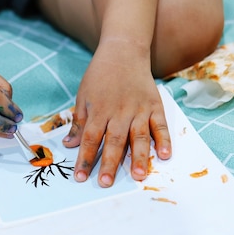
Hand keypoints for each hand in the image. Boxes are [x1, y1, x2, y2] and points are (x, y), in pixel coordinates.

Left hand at [63, 52, 170, 186]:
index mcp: (99, 110)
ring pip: (139, 137)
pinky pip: (160, 126)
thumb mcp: (83, 96)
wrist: (123, 51)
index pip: (89, 138)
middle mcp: (119, 112)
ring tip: (137, 176)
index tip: (80, 177)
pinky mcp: (155, 106)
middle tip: (105, 183)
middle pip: (113, 141)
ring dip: (138, 157)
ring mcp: (139, 109)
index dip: (84, 158)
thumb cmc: (100, 75)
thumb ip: (78, 122)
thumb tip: (69, 145)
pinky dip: (164, 140)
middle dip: (109, 163)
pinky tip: (165, 155)